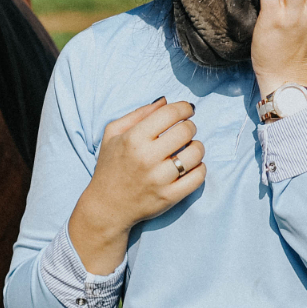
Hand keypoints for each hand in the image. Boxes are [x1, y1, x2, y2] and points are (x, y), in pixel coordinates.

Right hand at [67, 97, 203, 273]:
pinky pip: (198, 177)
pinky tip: (191, 166)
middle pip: (186, 131)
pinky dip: (200, 168)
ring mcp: (159, 179)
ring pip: (196, 153)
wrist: (106, 207)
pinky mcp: (169, 197)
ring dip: (197, 147)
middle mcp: (147, 158)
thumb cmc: (110, 166)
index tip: (187, 110)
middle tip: (185, 130)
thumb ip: (138, 113)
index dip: (184, 108)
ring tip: (188, 148)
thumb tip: (165, 101)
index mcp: (134, 139)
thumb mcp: (113, 134)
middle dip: (190, 126)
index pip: (170, 114)